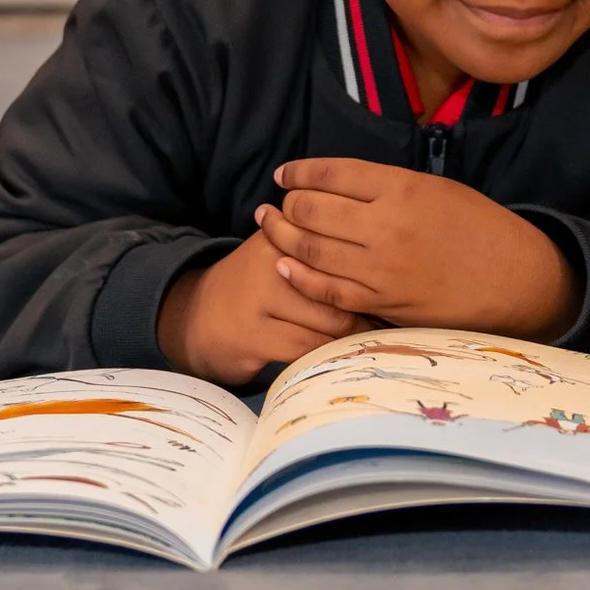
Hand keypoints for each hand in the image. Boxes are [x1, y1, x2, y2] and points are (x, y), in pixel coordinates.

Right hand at [155, 231, 375, 387]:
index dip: (372, 271)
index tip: (394, 285)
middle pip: (344, 287)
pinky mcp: (253, 336)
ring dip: (353, 335)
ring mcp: (260, 299)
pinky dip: (328, 355)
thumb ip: (323, 246)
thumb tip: (388, 255)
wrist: (195, 318)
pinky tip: (335, 356)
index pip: (343, 249)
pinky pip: (309, 349)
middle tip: (388, 318)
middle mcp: (272, 261)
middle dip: (369, 307)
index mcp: (285, 233)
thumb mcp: (283, 252)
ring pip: (331, 321)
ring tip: (368, 337)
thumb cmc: (257, 286)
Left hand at [257, 158, 581, 339]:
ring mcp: (381, 267)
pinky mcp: (381, 302)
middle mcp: (387, 225)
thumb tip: (340, 185)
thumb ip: (391, 186)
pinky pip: (326, 289)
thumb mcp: (440, 189)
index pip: (333, 173)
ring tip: (269, 226)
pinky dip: (299, 275)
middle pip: (313, 209)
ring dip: (282, 236)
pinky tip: (283, 264)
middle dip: (288, 203)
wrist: (514, 279)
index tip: (286, 174)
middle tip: (278, 202)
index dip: (300, 171)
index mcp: (404, 188)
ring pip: (311, 248)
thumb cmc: (481, 228)